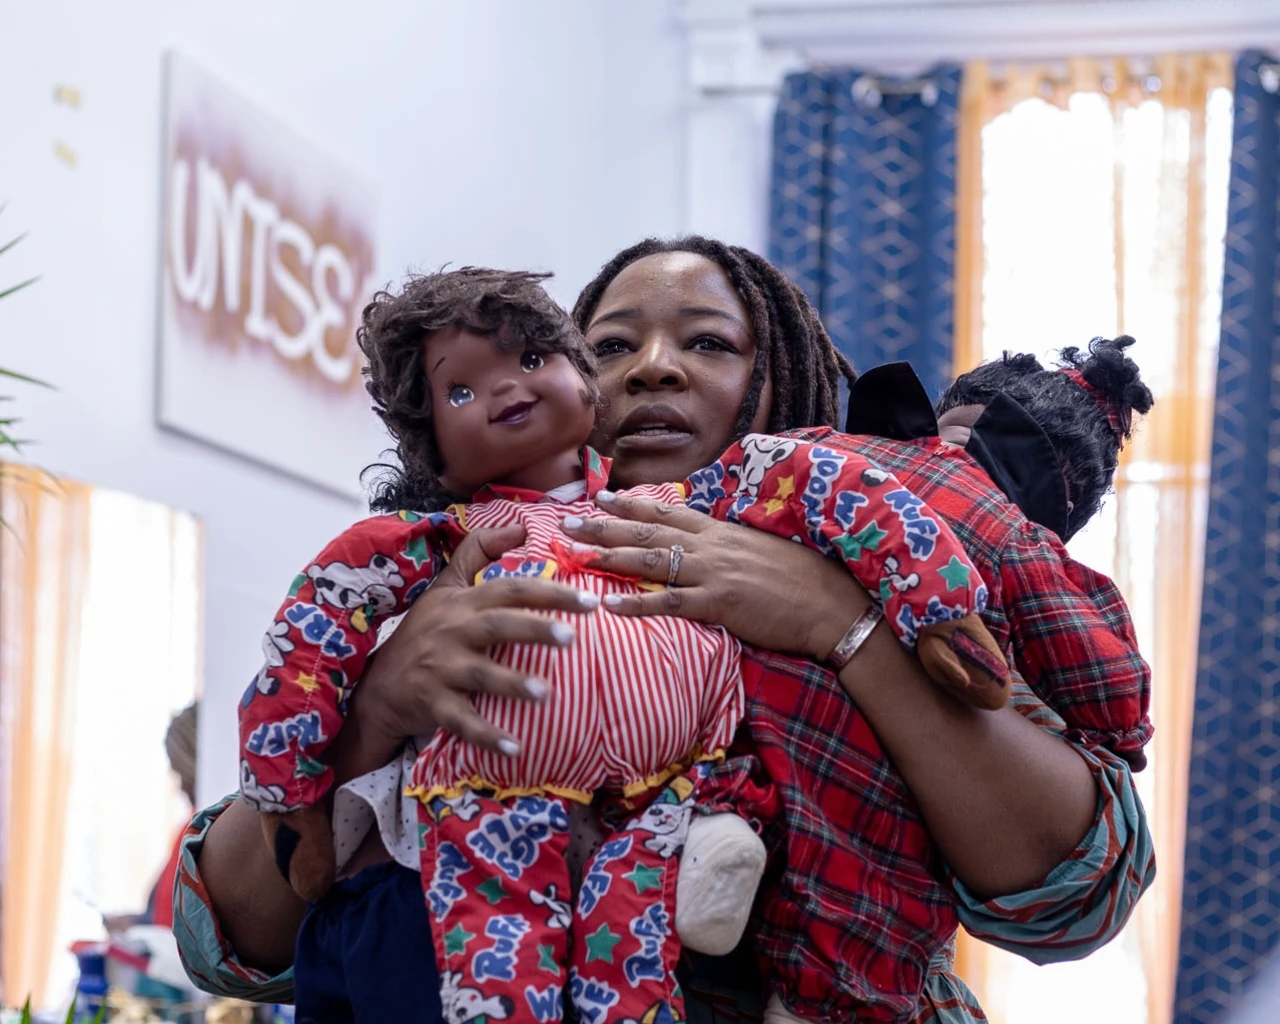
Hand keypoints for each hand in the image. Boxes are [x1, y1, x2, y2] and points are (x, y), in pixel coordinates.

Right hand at [355, 523, 599, 756]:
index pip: (511, 590)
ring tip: (545, 693)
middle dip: (534, 629)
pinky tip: (516, 748)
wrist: (380, 686)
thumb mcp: (445, 587)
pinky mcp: (432, 703)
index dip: (549, 592)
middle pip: (498, 625)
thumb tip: (520, 525)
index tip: (589, 601)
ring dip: (512, 683)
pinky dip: (487, 736)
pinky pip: (462, 722)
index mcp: (464, 603)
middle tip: (573, 637)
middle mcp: (453, 631)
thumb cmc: (424, 632)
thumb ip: (479, 552)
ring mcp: (442, 668)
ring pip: (480, 674)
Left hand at [560, 490, 871, 660]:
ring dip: (609, 556)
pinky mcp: (719, 603)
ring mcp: (714, 573)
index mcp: (723, 531)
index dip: (633, 505)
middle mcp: (712, 546)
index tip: (603, 497)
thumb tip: (709, 545)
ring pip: (650, 560)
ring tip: (575, 552)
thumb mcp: (764, 549)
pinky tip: (609, 606)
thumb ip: (731, 546)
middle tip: (568, 520)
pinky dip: (636, 605)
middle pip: (648, 532)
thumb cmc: (804, 580)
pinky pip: (668, 603)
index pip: (669, 512)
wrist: (833, 604)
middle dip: (605, 526)